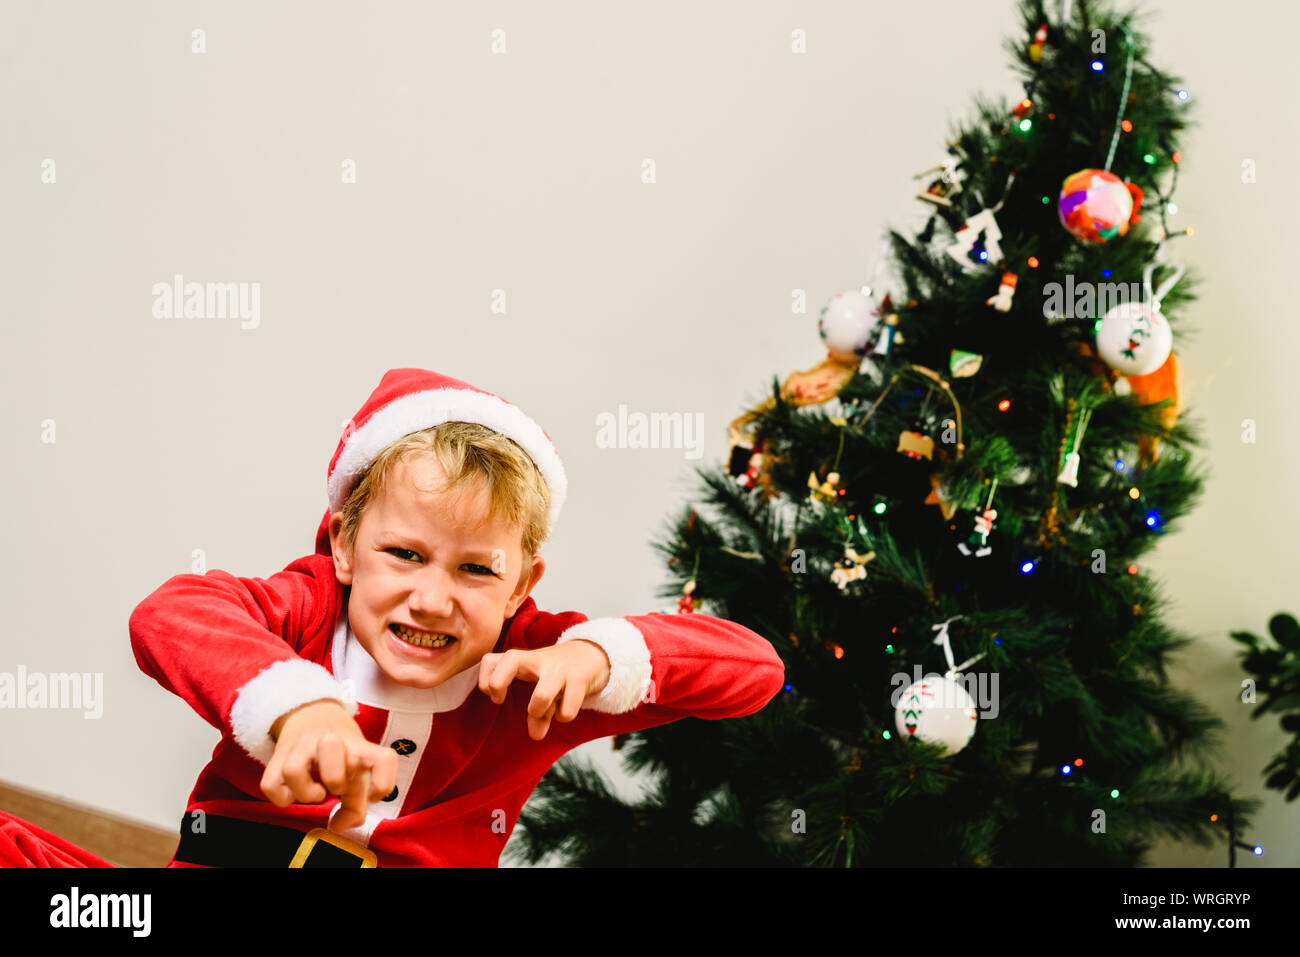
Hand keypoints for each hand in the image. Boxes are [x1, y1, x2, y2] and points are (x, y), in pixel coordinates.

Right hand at [262, 699, 398, 832]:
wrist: (310, 715)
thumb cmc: (340, 753)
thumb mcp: (357, 770)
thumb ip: (356, 804)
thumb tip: (337, 826)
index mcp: (358, 746)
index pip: (384, 759)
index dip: (383, 783)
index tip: (372, 796)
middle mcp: (330, 740)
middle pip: (331, 749)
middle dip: (336, 780)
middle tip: (336, 787)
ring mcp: (301, 746)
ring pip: (293, 771)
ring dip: (306, 792)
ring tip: (316, 791)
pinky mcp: (277, 756)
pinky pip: (271, 784)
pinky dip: (282, 798)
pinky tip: (294, 792)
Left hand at [477, 641, 610, 740]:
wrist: (593, 655)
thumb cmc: (559, 674)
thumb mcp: (542, 686)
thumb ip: (537, 713)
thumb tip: (536, 735)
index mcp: (524, 660)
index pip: (491, 659)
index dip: (485, 679)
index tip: (496, 698)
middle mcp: (539, 660)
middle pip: (511, 659)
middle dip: (498, 684)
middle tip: (501, 700)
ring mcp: (559, 669)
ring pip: (541, 695)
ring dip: (538, 711)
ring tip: (545, 711)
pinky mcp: (579, 679)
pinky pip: (566, 709)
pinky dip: (564, 715)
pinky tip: (565, 710)